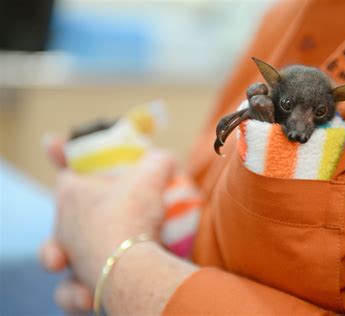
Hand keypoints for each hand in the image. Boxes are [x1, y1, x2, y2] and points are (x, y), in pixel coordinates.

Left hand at [39, 135, 175, 311]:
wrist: (129, 264)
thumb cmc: (133, 215)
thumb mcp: (152, 176)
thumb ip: (159, 161)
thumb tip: (167, 159)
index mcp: (71, 194)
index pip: (66, 171)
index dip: (65, 157)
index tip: (57, 144)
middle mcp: (63, 224)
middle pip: (66, 213)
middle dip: (82, 210)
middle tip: (112, 209)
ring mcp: (68, 256)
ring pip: (60, 253)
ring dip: (74, 252)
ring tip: (98, 250)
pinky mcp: (78, 284)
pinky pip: (70, 287)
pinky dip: (78, 289)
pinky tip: (92, 287)